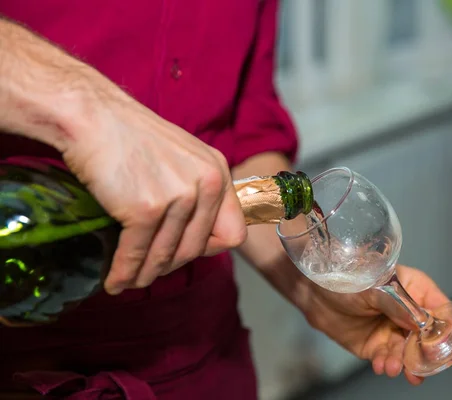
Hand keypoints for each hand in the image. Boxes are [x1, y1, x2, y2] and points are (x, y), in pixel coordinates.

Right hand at [60, 86, 246, 294]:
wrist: (93, 116)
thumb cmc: (132, 136)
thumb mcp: (184, 157)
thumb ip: (196, 191)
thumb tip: (192, 233)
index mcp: (219, 172)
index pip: (233, 233)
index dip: (209, 249)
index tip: (185, 250)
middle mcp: (206, 184)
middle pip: (197, 250)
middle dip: (171, 265)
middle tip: (151, 269)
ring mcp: (178, 197)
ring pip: (168, 257)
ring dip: (146, 275)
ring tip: (131, 281)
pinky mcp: (146, 209)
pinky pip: (137, 255)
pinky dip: (124, 273)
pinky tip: (114, 280)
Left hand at [302, 265, 448, 384]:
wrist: (313, 290)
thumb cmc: (344, 277)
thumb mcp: (374, 287)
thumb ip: (399, 305)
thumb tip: (422, 323)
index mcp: (414, 288)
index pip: (439, 309)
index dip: (443, 328)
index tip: (439, 344)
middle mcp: (407, 311)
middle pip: (426, 337)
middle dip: (422, 353)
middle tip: (417, 366)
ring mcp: (392, 330)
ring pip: (407, 352)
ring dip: (402, 362)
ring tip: (392, 366)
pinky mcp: (375, 345)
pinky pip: (387, 359)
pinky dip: (386, 364)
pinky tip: (381, 365)